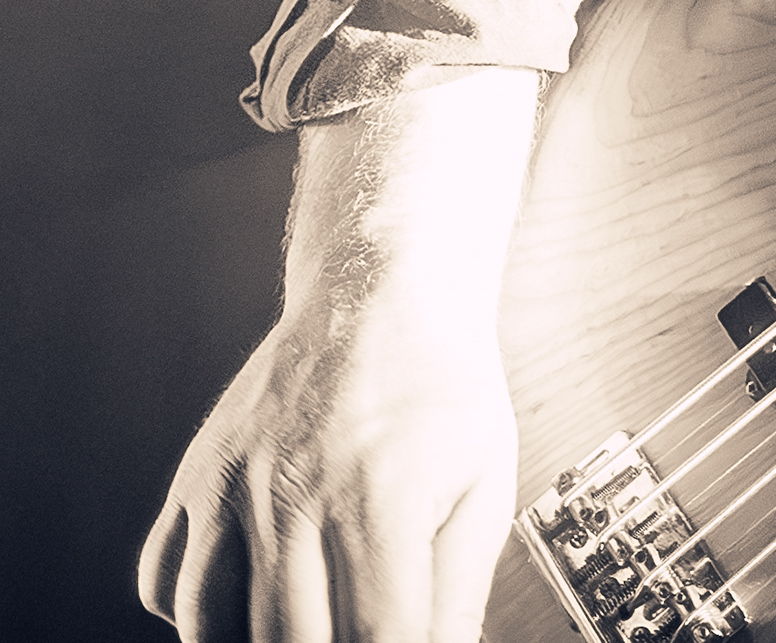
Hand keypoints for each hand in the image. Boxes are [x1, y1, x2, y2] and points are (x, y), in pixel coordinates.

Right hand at [140, 291, 516, 642]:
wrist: (380, 294)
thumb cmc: (440, 386)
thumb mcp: (484, 484)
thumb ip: (460, 588)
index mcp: (380, 496)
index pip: (378, 635)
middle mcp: (292, 494)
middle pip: (288, 642)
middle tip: (351, 638)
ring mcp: (232, 489)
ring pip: (209, 626)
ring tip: (300, 628)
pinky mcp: (195, 482)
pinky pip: (163, 583)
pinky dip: (196, 613)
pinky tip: (242, 605)